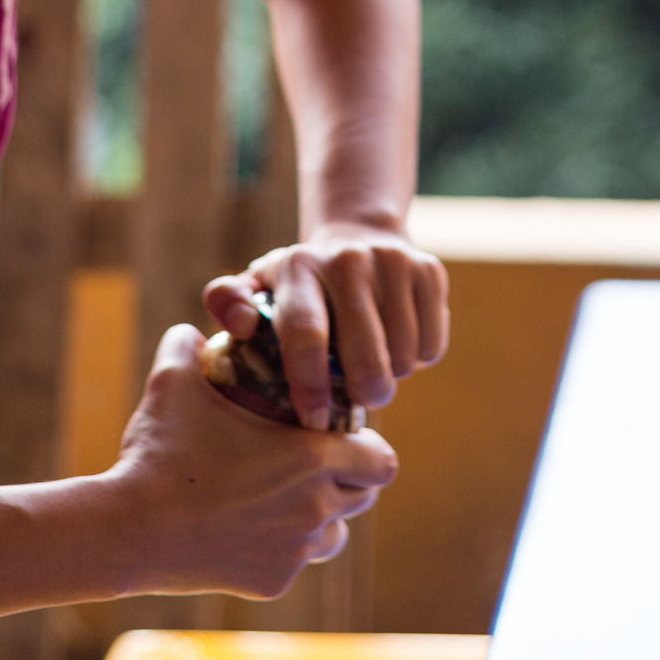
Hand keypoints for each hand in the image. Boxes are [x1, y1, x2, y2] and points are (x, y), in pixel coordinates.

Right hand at [106, 325, 397, 599]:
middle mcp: (315, 509)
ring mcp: (295, 551)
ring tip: (286, 497)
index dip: (368, 446)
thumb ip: (188, 344)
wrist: (128, 530)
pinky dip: (282, 548)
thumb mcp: (174, 382)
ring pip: (334, 535)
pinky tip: (250, 528)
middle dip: (348, 478)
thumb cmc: (159, 452)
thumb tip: (191, 329)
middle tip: (314, 463)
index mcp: (312, 458)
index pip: (381, 459)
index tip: (342, 435)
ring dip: (320, 516)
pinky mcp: (272, 582)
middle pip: (364, 496)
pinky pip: (294, 563)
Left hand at [205, 225, 449, 428]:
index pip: (306, 336)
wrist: (359, 240)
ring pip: (403, 357)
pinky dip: (417, 359)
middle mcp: (347, 260)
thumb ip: (229, 303)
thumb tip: (240, 325)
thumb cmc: (299, 287)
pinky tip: (396, 343)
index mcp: (298, 268)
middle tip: (356, 400)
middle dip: (362, 396)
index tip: (315, 420)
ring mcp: (393, 262)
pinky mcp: (430, 271)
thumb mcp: (258, 289)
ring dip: (390, 377)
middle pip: (365, 358)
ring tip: (371, 364)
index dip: (311, 387)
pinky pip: (431, 345)